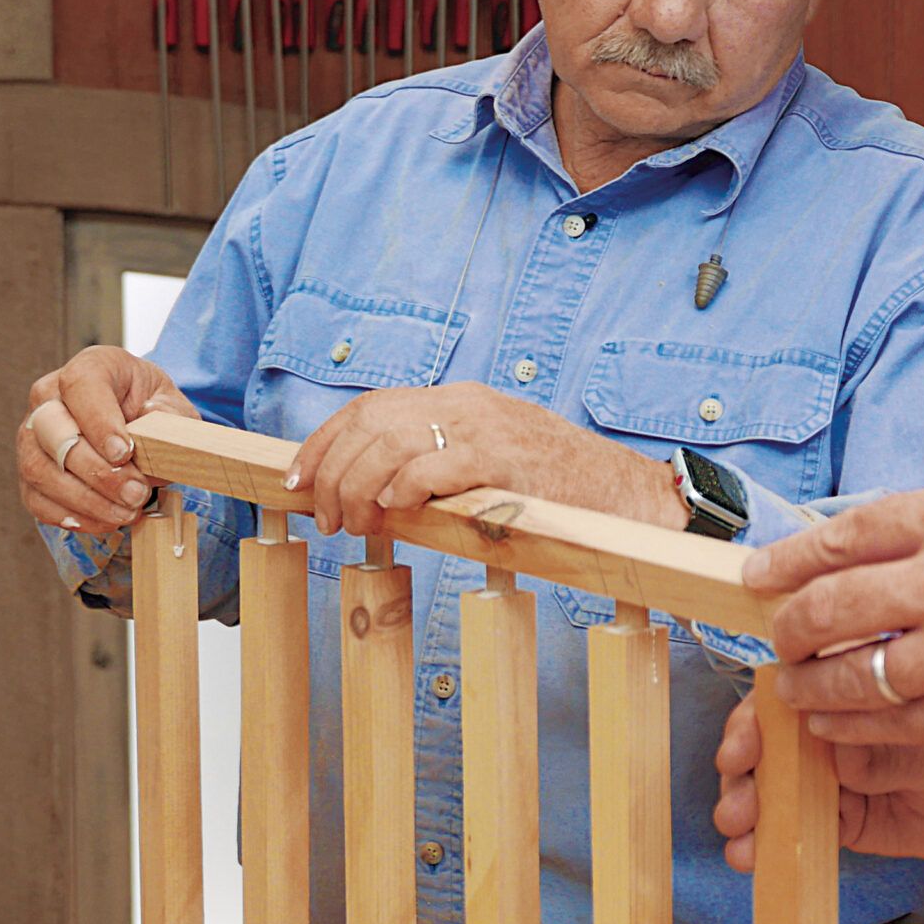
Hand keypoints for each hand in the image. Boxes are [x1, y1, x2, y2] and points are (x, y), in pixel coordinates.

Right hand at [21, 346, 199, 535]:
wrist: (135, 422)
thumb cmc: (151, 409)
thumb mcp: (172, 404)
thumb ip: (169, 413)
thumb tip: (151, 420)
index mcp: (89, 368)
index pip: (80, 387)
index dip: (99, 422)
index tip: (125, 453)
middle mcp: (49, 398)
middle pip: (52, 432)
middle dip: (96, 470)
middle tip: (135, 493)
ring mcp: (33, 435)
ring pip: (39, 470)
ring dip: (86, 500)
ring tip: (127, 512)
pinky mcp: (31, 471)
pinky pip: (37, 499)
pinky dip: (72, 516)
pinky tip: (106, 520)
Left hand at [284, 383, 687, 538]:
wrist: (624, 493)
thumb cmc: (556, 485)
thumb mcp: (487, 458)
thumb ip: (436, 462)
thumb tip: (372, 493)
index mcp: (457, 399)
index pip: (369, 406)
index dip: (324, 442)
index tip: (298, 478)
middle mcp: (466, 404)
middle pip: (371, 423)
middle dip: (332, 471)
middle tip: (325, 515)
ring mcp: (487, 429)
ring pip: (392, 444)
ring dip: (359, 488)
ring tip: (355, 524)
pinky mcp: (505, 462)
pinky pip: (436, 467)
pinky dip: (404, 488)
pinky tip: (396, 510)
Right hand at [711, 694, 923, 870]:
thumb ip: (883, 742)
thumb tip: (821, 739)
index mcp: (856, 678)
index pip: (792, 688)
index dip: (760, 714)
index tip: (745, 738)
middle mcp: (839, 720)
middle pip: (770, 735)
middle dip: (743, 758)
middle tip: (737, 778)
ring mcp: (839, 771)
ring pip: (774, 782)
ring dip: (746, 800)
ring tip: (739, 821)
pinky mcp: (847, 818)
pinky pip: (796, 828)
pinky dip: (766, 840)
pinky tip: (749, 851)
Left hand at [746, 485, 923, 762]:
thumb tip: (855, 544)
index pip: (844, 535)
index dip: (789, 560)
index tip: (761, 575)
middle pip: (832, 606)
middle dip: (788, 628)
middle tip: (776, 638)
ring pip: (851, 675)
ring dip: (809, 686)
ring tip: (797, 688)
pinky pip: (889, 725)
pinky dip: (849, 727)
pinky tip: (836, 724)